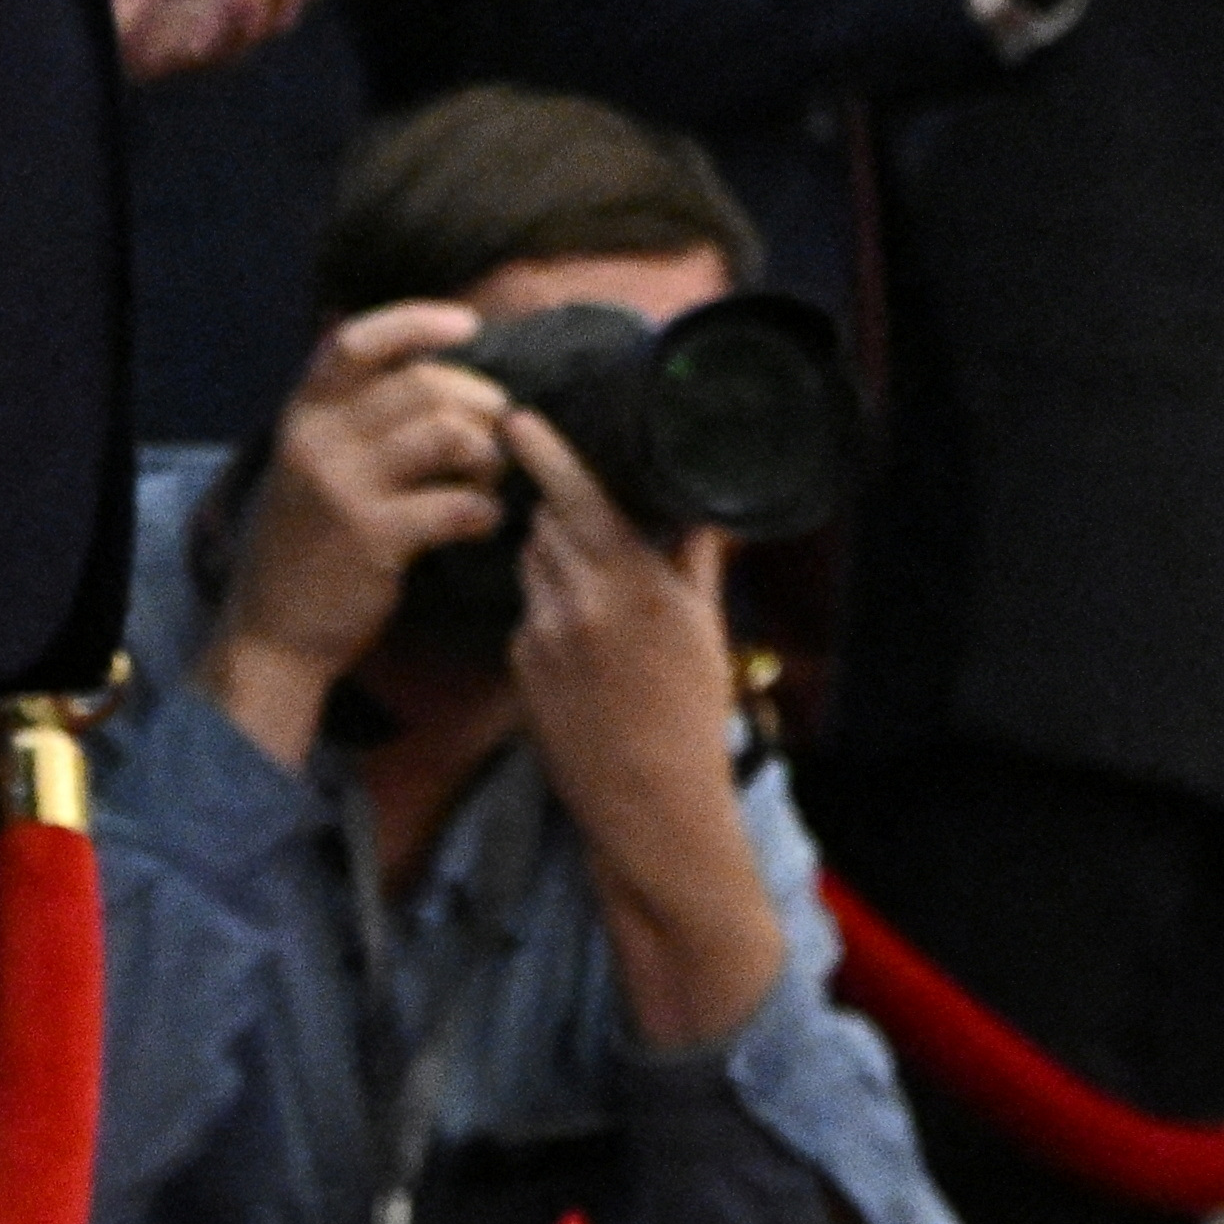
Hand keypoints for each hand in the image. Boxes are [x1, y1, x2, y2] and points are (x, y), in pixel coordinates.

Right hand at [207, 302, 507, 765]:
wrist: (269, 636)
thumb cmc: (306, 545)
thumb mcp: (307, 465)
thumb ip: (349, 415)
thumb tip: (429, 362)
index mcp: (302, 416)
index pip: (356, 342)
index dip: (416, 322)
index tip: (468, 326)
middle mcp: (317, 441)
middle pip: (423, 385)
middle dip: (481, 402)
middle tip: (499, 432)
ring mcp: (344, 488)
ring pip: (448, 434)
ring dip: (489, 454)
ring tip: (490, 479)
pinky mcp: (373, 538)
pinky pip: (455, 502)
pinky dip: (484, 509)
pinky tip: (483, 522)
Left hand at [499, 409, 786, 1051]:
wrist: (650, 806)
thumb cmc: (690, 715)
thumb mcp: (705, 628)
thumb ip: (694, 560)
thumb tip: (698, 508)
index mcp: (634, 583)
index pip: (577, 498)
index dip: (545, 452)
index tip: (518, 417)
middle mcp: (580, 602)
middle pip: (547, 525)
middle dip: (557, 510)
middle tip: (576, 505)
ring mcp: (542, 637)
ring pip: (532, 566)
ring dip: (552, 559)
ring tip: (593, 591)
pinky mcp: (520, 669)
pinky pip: (526, 616)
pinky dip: (547, 613)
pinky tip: (580, 646)